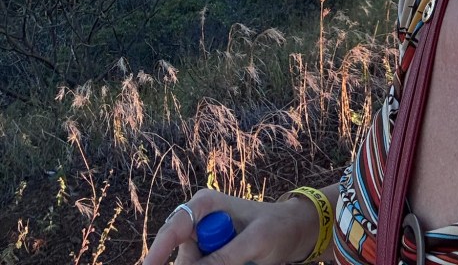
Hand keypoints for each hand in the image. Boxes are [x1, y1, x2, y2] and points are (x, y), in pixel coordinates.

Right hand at [143, 190, 321, 264]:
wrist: (292, 233)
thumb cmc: (276, 227)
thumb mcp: (255, 242)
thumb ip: (224, 255)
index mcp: (205, 205)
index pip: (173, 230)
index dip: (157, 253)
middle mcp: (197, 222)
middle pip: (180, 257)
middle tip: (233, 260)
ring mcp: (202, 242)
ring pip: (192, 264)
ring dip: (210, 264)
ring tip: (243, 258)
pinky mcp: (209, 256)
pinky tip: (241, 262)